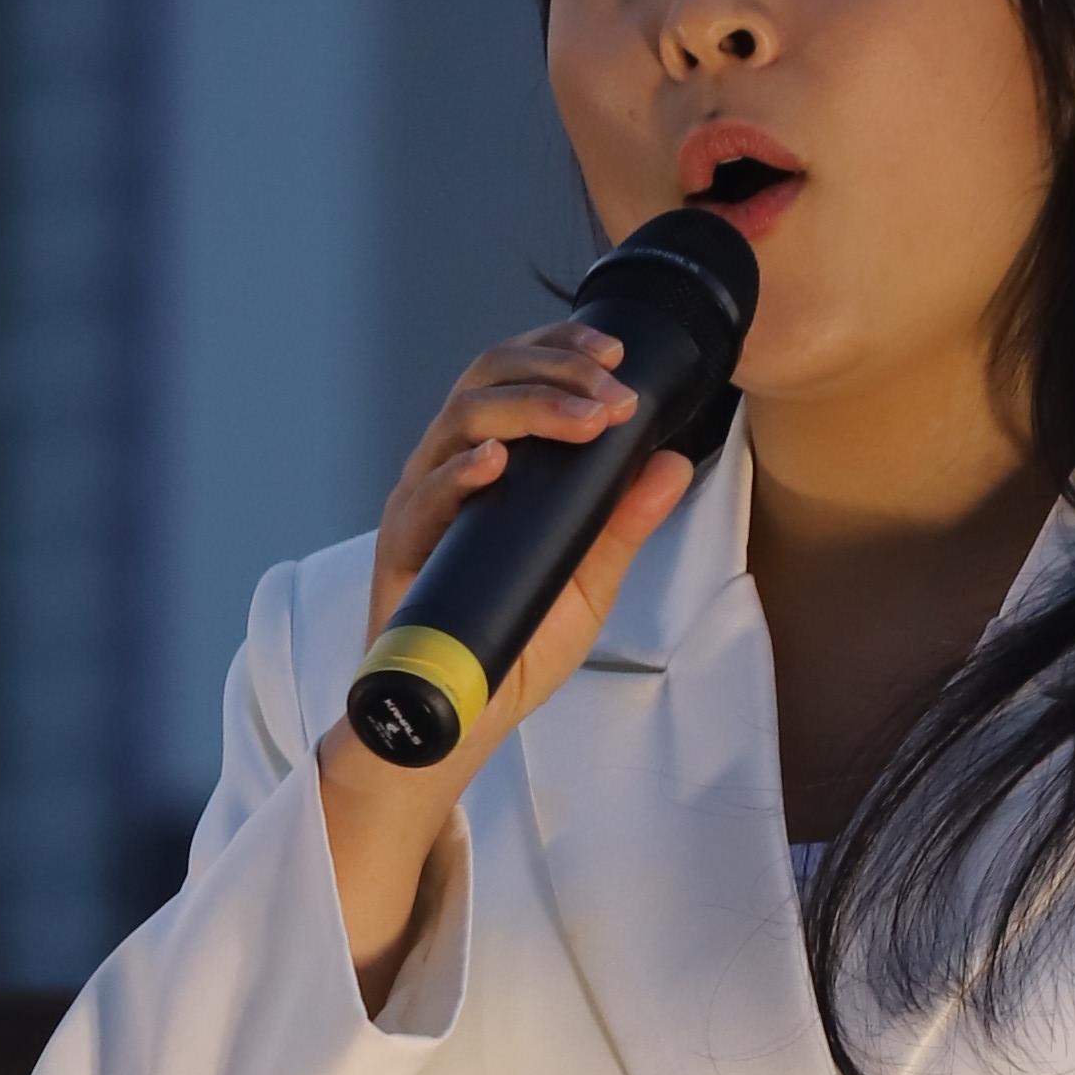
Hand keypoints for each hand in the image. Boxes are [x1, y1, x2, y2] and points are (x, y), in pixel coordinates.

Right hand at [316, 323, 695, 1004]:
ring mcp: (422, 505)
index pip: (515, 376)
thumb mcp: (587, 583)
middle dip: (552, 369)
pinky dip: (461, 471)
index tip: (617, 354)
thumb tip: (673, 461)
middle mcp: (450, 470)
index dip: (559, 351)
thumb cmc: (511, 647)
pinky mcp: (401, 550)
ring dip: (526, 408)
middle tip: (611, 384)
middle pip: (486, 379)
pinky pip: (424, 496)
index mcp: (489, 464)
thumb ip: (622, 523)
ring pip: (458, 420)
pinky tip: (498, 461)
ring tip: (583, 417)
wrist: (459, 724)